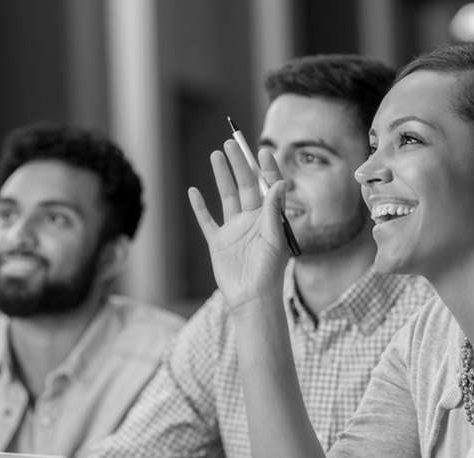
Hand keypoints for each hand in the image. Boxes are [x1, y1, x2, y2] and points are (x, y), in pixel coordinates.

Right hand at [189, 140, 289, 311]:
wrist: (252, 299)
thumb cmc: (269, 272)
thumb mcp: (274, 238)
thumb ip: (274, 210)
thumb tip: (280, 182)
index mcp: (270, 218)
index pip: (268, 186)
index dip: (266, 168)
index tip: (262, 150)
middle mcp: (252, 220)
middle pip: (245, 185)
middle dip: (240, 164)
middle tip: (233, 143)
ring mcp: (234, 229)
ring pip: (227, 196)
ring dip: (221, 175)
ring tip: (216, 154)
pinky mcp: (218, 242)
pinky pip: (207, 220)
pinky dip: (199, 207)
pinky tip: (194, 192)